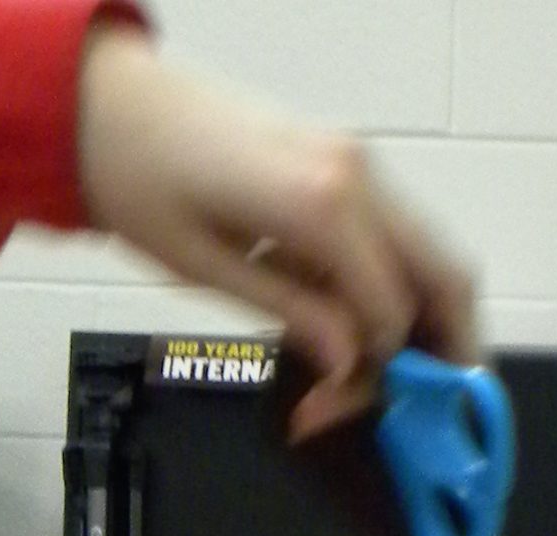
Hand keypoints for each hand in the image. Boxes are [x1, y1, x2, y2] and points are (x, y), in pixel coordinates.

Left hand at [76, 27, 477, 441]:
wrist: (107, 103)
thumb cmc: (141, 188)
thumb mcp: (208, 270)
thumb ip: (294, 315)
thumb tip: (352, 366)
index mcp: (324, 206)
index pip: (393, 312)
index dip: (376, 374)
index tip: (330, 411)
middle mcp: (359, 176)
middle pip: (444, 274)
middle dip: (448, 347)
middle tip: (428, 405)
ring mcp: (358, 160)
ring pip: (430, 253)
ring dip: (424, 318)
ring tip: (383, 372)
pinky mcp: (344, 158)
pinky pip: (396, 233)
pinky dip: (393, 284)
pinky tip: (351, 322)